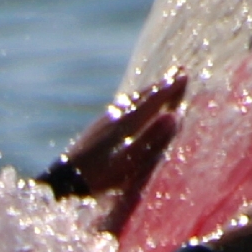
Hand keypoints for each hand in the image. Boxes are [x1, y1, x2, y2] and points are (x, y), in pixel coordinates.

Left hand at [51, 73, 186, 234]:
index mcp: (127, 123)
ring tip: (156, 85)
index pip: (152, 101)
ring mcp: (105, 121)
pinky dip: (132, 100)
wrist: (66, 180)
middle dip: (160, 84)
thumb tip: (173, 116)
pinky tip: (128, 105)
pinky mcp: (97, 128)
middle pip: (141, 96)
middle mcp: (115, 117)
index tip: (185, 75)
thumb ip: (151, 139)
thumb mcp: (129, 161)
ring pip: (130, 100)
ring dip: (146, 91)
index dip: (169, 89)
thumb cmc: (100, 176)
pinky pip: (120, 106)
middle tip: (177, 71)